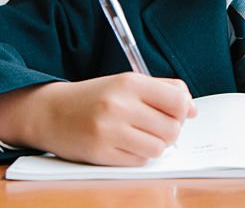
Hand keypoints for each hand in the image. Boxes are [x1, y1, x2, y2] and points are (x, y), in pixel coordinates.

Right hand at [0, 73, 197, 165]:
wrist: (51, 112)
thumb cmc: (94, 97)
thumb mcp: (126, 83)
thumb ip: (162, 91)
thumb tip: (193, 109)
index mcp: (130, 83)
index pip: (178, 100)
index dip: (182, 110)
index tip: (174, 112)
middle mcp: (120, 105)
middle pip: (172, 128)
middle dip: (169, 130)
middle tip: (154, 126)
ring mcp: (109, 131)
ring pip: (158, 148)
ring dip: (154, 145)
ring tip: (139, 136)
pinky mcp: (101, 153)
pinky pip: (138, 161)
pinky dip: (137, 156)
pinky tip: (124, 145)